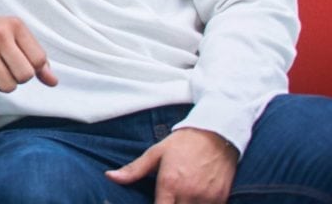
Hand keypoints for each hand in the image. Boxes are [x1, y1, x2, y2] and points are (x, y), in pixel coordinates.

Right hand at [0, 15, 59, 96]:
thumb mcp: (16, 38)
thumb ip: (37, 59)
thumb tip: (52, 81)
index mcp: (14, 26)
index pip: (38, 60)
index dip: (32, 68)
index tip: (20, 61)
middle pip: (25, 76)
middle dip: (17, 77)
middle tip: (6, 67)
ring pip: (8, 86)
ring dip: (2, 84)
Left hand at [106, 127, 236, 203]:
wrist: (216, 134)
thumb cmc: (183, 143)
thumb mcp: (156, 153)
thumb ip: (134, 170)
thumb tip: (110, 177)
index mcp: (170, 183)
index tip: (154, 202)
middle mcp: (189, 194)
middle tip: (165, 198)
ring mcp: (207, 198)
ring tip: (178, 197)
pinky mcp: (221, 199)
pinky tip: (192, 199)